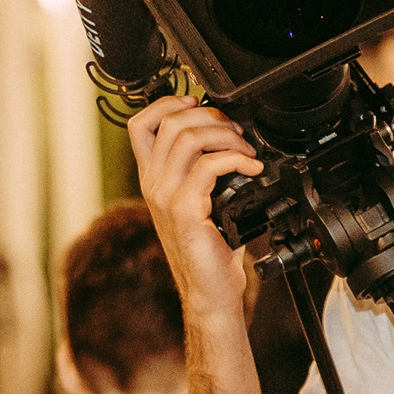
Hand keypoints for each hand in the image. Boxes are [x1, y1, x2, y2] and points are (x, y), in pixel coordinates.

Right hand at [127, 96, 262, 326]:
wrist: (210, 290)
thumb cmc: (211, 248)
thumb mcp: (203, 201)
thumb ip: (204, 170)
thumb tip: (230, 137)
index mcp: (153, 177)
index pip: (141, 123)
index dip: (170, 103)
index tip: (200, 104)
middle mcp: (153, 183)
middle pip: (170, 121)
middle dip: (210, 116)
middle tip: (236, 131)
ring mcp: (165, 195)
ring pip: (189, 137)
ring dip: (226, 136)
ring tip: (247, 151)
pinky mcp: (184, 209)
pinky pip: (210, 165)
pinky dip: (237, 159)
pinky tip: (252, 169)